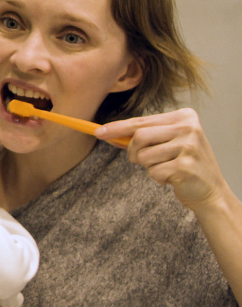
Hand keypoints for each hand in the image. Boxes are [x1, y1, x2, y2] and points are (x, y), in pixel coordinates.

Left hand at [98, 108, 230, 210]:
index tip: (97, 132)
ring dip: (149, 167)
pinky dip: (158, 178)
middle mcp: (188, 127)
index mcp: (184, 116)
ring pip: (144, 156)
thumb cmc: (183, 164)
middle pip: (139, 137)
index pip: (141, 121)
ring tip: (166, 168)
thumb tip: (107, 132)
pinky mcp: (186, 165)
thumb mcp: (166, 143)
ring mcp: (189, 146)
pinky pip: (154, 172)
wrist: (210, 190)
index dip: (117, 128)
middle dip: (134, 152)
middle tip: (146, 161)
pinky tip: (173, 178)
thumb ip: (143, 136)